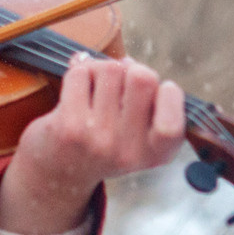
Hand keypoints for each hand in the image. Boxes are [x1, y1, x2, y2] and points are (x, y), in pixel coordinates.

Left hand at [0, 56, 186, 234]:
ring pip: (111, 70)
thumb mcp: (139, 136)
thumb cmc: (106, 144)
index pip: (173, 123)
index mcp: (155, 155)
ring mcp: (98, 139)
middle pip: (143, 78)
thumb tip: (127, 62)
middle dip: (132, 70)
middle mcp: (128, 152)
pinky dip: (80, 71)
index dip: (169, 95)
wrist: (60, 173)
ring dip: (102, 70)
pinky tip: (78, 88)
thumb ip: (146, 100)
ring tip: (97, 87)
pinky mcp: (69, 126)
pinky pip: (81, 73)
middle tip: (120, 84)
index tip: (158, 92)